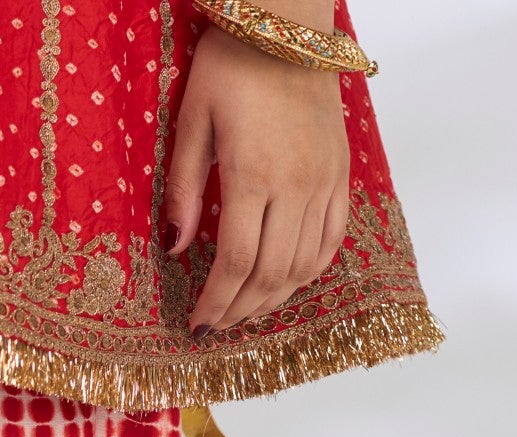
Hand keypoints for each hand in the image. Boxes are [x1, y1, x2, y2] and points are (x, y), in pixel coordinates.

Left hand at [166, 23, 350, 335]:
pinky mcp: (340, 171)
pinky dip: (310, 270)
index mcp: (255, 174)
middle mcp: (297, 184)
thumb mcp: (193, 121)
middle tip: (216, 326)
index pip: (237, 262)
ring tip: (245, 312)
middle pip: (272, 273)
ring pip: (304, 264)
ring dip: (273, 298)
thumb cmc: (233, 64)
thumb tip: (175, 248)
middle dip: (240, 310)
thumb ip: (185, 189)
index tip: (197, 325)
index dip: (216, 302)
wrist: (288, 22)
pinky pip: (333, 237)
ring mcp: (324, 179)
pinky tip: (286, 284)